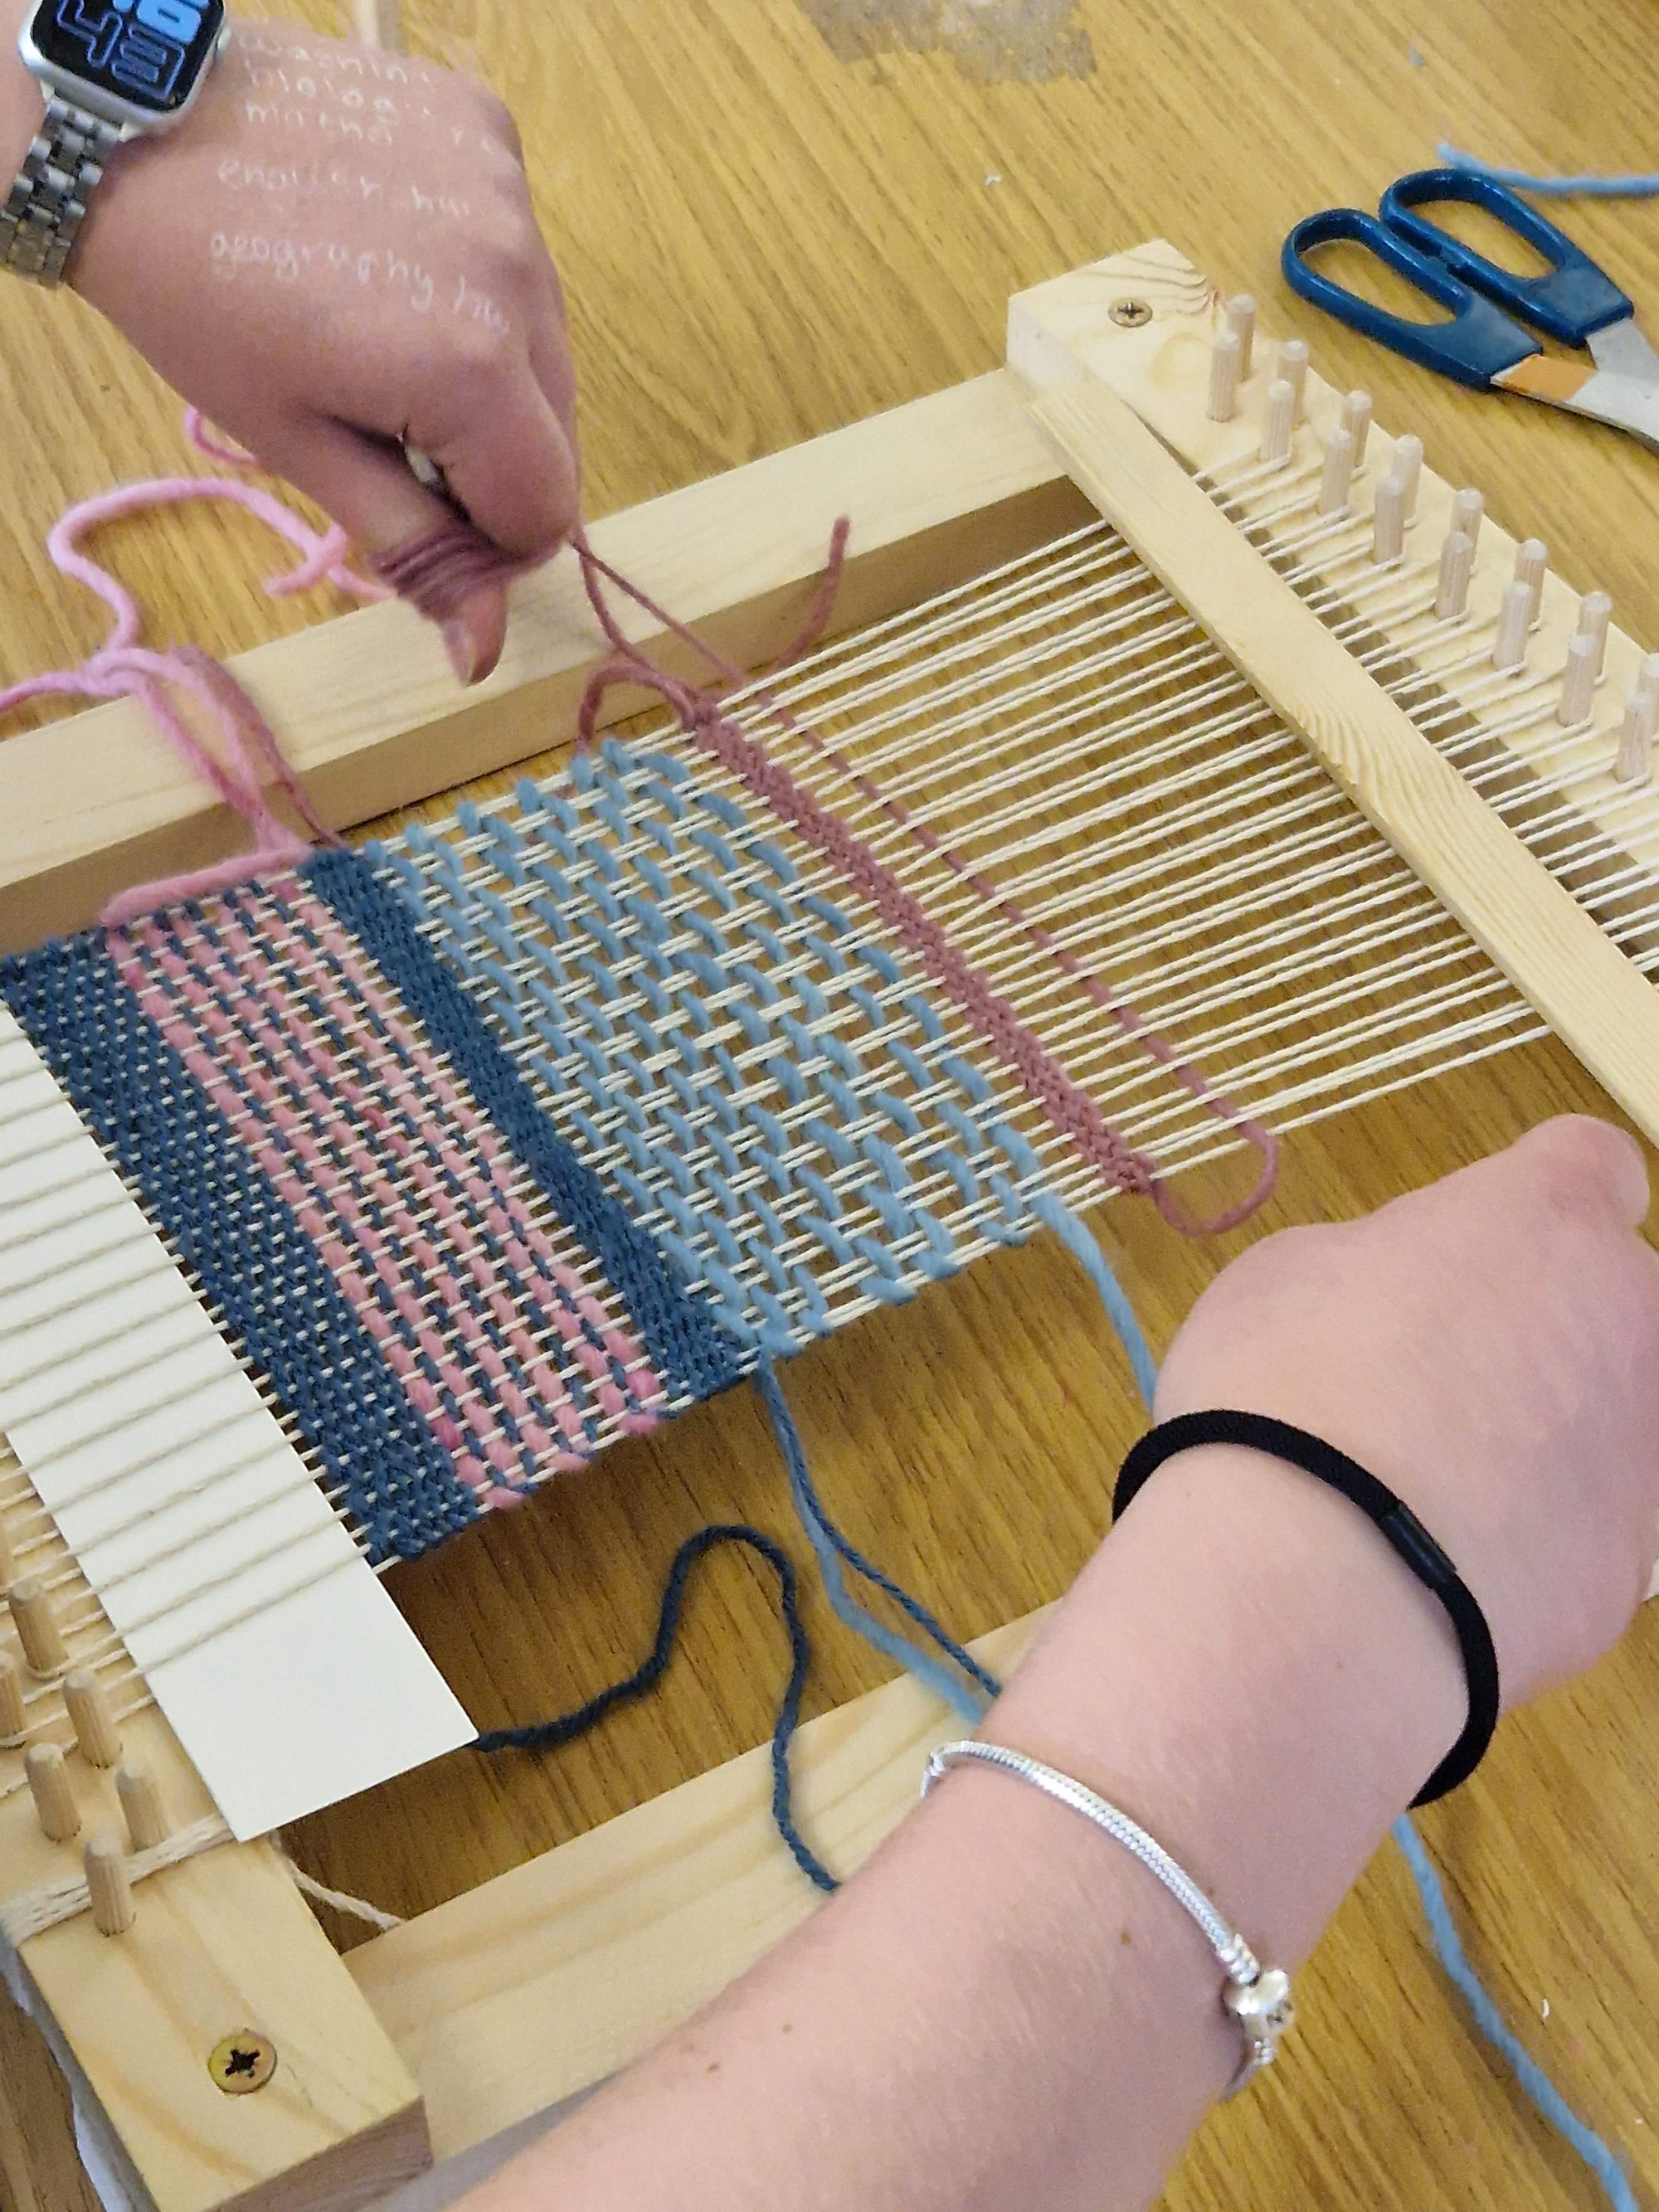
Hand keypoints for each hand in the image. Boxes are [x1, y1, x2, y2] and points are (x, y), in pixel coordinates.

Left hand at [61, 17, 578, 680]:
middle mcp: (515, 276)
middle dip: (491, 458)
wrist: (133, 131)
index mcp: (468, 369)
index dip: (492, 541)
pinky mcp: (490, 130)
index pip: (547, 510)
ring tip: (388, 336)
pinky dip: (477, 276)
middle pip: (558, 430)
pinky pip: (521, 249)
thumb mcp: (305, 449)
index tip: (427, 522)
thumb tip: (485, 658)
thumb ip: (416, 551)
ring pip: (546, 340)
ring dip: (491, 370)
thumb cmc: (202, 306)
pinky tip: (396, 256)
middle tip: (393, 432)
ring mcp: (509, 193)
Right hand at [1154, 1115, 1658, 1705]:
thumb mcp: (1288, 1274)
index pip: (1592, 1164)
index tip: (1476, 1244)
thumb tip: (1407, 1300)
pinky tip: (1434, 1570)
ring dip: (1538, 1440)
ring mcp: (1646, 1451)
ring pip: (1604, 1423)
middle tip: (1431, 1381)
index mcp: (1543, 1218)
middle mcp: (1630, 1321)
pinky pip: (1579, 1533)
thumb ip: (1381, 1264)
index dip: (1534, 1202)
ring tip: (1424, 1496)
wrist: (1316, 1585)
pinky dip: (1523, 1544)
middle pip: (1612, 1304)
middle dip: (1544, 1330)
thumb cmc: (1287, 1391)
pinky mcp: (1629, 1568)